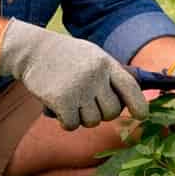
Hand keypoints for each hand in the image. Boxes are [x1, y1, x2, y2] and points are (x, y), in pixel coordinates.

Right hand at [0, 20, 148, 130]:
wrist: (33, 50)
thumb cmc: (65, 56)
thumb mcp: (92, 56)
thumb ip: (108, 75)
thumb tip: (128, 100)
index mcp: (106, 63)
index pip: (130, 87)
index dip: (138, 104)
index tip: (142, 116)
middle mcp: (95, 76)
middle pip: (111, 112)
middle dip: (102, 114)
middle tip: (88, 105)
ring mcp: (79, 88)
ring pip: (92, 121)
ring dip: (81, 117)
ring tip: (71, 101)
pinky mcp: (62, 100)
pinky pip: (72, 125)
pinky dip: (65, 121)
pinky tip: (59, 108)